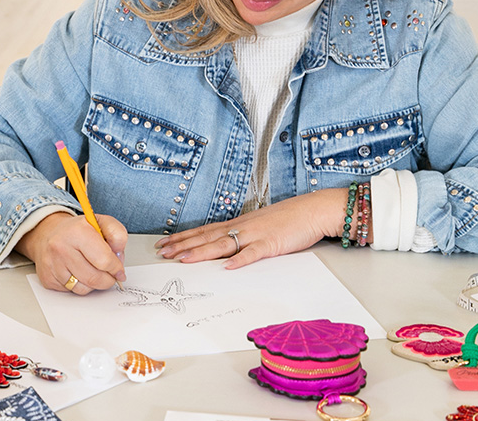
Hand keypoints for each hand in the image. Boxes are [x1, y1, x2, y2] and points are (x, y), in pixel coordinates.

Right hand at [16, 211, 127, 294]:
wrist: (49, 233)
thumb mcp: (102, 222)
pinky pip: (71, 291)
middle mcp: (61, 247)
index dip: (116, 268)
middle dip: (108, 280)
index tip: (120, 271)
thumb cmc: (78, 229)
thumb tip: (119, 258)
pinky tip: (80, 273)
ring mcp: (52, 264)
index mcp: (77, 231)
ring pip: (83, 288)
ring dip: (95, 284)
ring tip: (95, 271)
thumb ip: (117, 235)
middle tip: (112, 276)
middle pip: (94, 278)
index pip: (104, 260)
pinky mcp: (47, 278)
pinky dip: (80, 286)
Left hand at [155, 188, 347, 268]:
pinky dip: (241, 260)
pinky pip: (254, 253)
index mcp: (239, 224)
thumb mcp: (261, 226)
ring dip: (202, 252)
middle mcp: (243, 227)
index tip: (165, 244)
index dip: (184, 238)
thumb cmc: (290, 219)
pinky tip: (228, 267)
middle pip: (208, 237)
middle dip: (183, 245)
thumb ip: (244, 236)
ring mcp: (256, 235)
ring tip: (184, 259)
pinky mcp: (272, 244)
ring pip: (224, 244)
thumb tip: (226, 251)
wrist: (314, 210)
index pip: (205, 230)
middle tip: (163, 253)